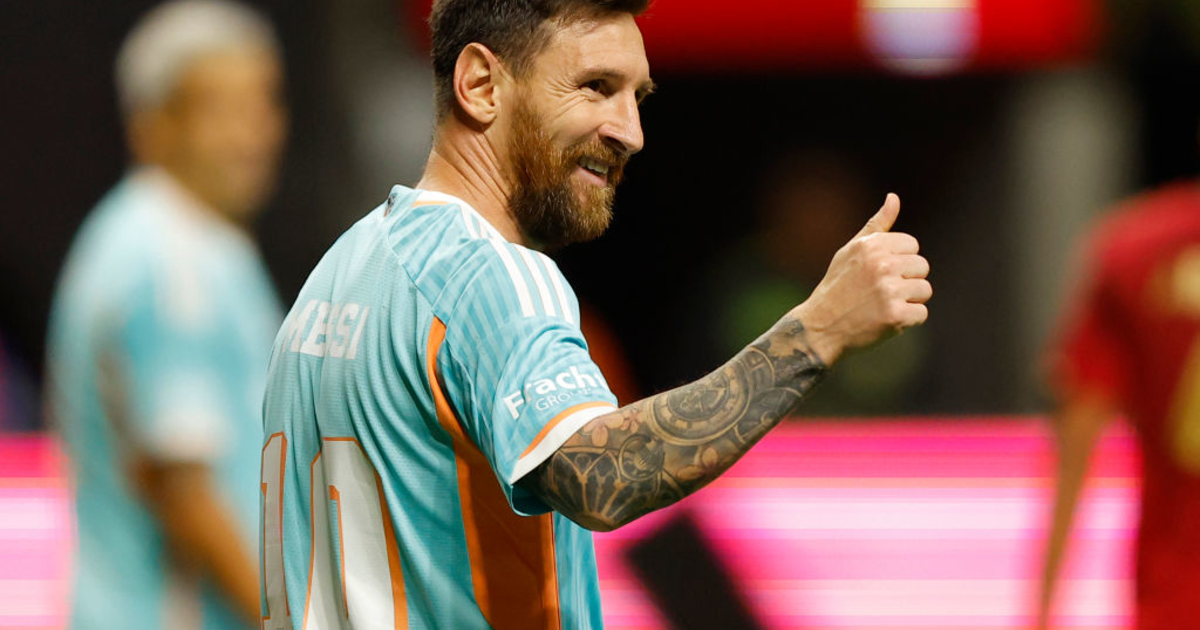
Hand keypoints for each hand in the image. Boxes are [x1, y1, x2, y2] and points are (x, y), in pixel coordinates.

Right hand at [791, 193, 930, 363]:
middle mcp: (882, 265)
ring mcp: (889, 291)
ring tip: (882, 306)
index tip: (879, 273)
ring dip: (908, 301)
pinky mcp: (895, 316)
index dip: (899, 261)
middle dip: (906, 280)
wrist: (819, 328)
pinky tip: (885, 320)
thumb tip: (894, 198)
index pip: (912, 246)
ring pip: (925, 290)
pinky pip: (921, 314)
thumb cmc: (837, 287)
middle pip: (922, 267)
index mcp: (872, 245)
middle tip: (880, 292)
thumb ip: (876, 226)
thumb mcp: (850, 251)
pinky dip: (907, 321)